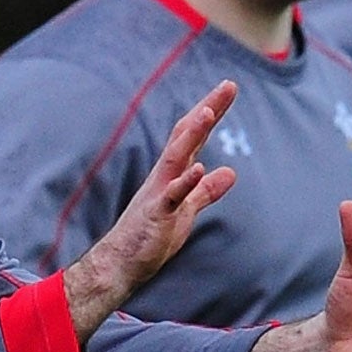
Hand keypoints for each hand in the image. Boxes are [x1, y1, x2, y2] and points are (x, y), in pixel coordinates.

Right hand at [62, 81, 238, 339]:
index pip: (194, 136)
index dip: (212, 111)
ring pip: (176, 157)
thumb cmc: (150, 238)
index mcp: (173, 174)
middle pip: (186, 135)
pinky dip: (184, 182)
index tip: (228, 89)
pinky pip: (171, 196)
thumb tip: (230, 172)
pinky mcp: (155, 215)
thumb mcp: (186, 211)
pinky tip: (198, 167)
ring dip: (192, 134)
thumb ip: (205, 191)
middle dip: (208, 110)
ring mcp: (158, 193)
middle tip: (228, 85)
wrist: (120, 265)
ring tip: (209, 111)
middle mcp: (164, 176)